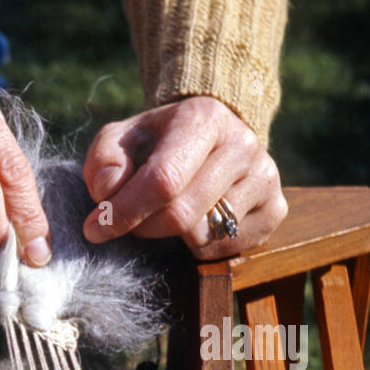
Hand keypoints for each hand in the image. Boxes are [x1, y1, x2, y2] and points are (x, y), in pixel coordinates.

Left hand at [80, 96, 286, 258]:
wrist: (211, 134)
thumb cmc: (157, 142)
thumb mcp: (122, 137)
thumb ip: (104, 159)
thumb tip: (108, 191)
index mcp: (204, 120)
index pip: (163, 180)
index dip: (124, 211)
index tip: (94, 228)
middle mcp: (244, 145)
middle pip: (182, 216)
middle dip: (142, 228)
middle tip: (126, 222)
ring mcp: (266, 178)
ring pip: (204, 236)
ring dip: (170, 238)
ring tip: (163, 214)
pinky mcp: (275, 208)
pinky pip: (226, 249)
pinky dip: (198, 248)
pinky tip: (194, 223)